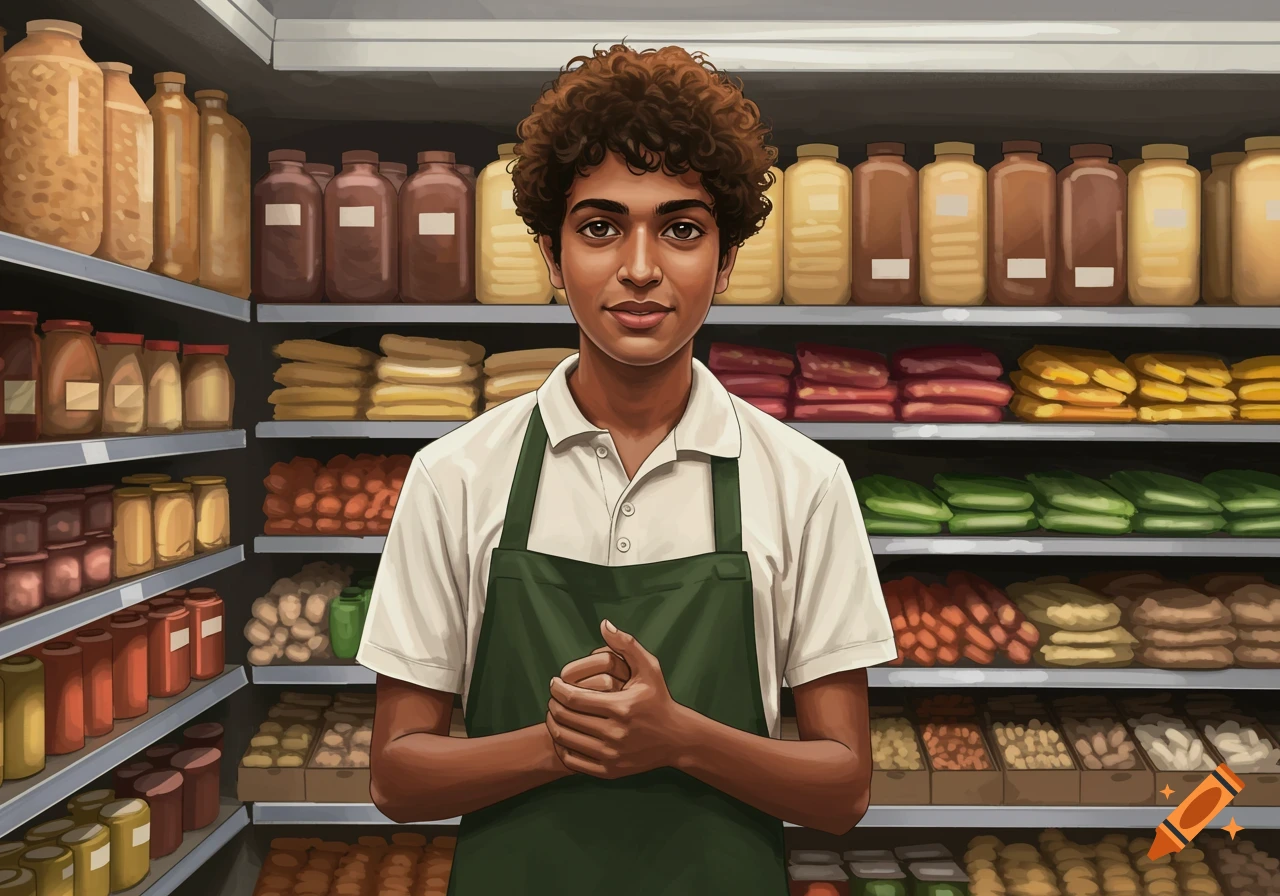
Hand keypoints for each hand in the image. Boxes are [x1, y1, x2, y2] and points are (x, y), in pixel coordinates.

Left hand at [546, 620, 684, 778]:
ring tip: (555, 713)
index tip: (554, 682)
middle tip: (552, 697)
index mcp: (621, 707)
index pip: (574, 698)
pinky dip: (562, 747)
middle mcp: (615, 733)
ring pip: (566, 740)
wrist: (676, 739)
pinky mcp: (609, 772)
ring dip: (554, 724)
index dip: (558, 689)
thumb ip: (626, 644)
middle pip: (566, 719)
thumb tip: (604, 624)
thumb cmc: (659, 699)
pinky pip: (572, 761)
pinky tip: (564, 734)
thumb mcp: (649, 668)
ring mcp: (611, 755)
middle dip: (553, 705)